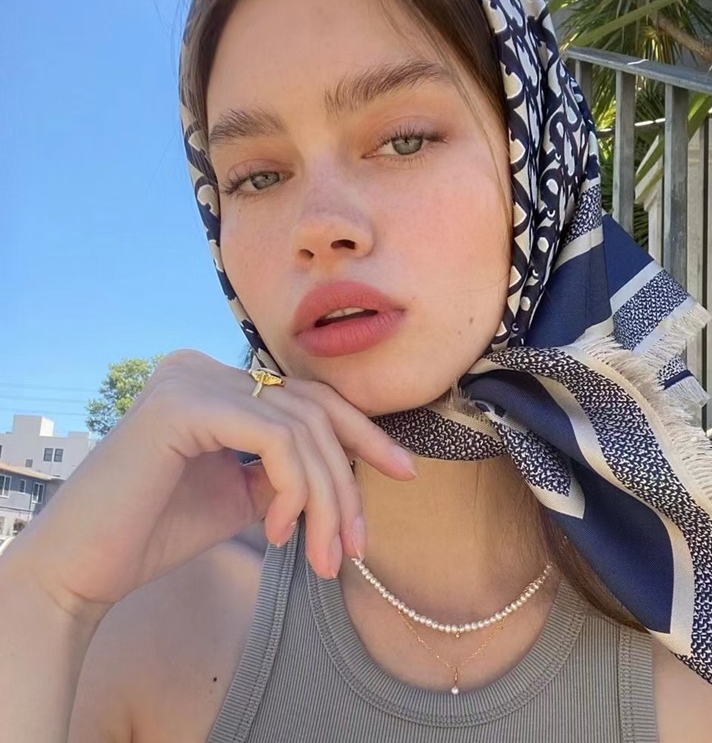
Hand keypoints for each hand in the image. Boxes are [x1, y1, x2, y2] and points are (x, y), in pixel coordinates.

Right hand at [7, 350, 414, 620]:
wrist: (82, 570)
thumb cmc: (157, 532)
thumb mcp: (240, 490)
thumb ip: (284, 466)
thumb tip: (347, 465)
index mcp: (216, 382)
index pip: (307, 397)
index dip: (362, 434)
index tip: (404, 472)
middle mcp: (204, 367)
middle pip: (313, 411)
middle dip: (351, 477)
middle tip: (360, 542)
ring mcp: (192, 380)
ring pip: (302, 431)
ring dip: (327, 500)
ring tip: (326, 557)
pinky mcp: (184, 405)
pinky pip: (275, 440)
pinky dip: (294, 489)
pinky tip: (280, 531)